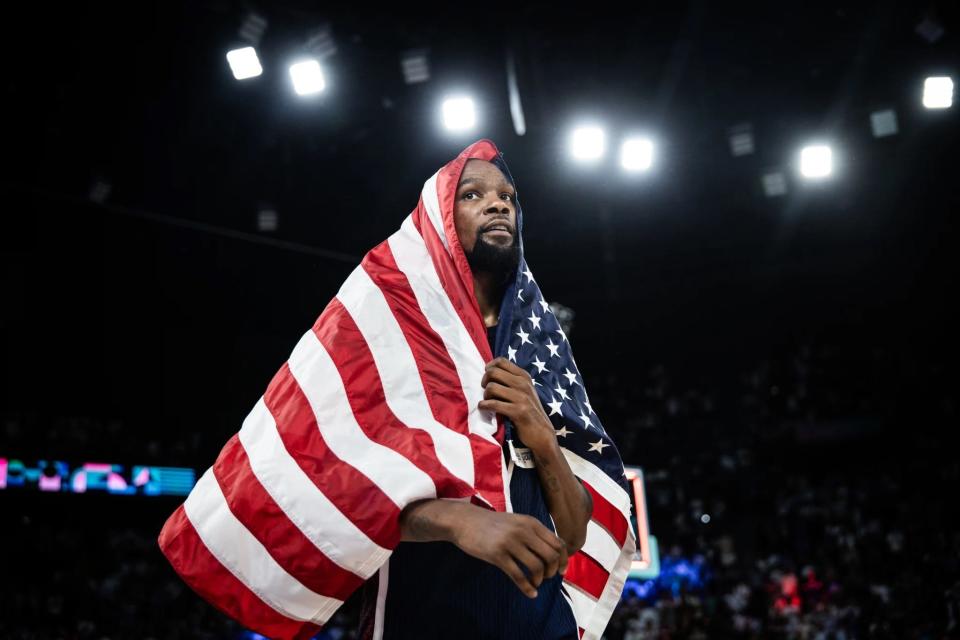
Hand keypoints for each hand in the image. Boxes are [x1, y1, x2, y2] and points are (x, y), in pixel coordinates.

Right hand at [451, 506, 568, 597]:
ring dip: (539, 580)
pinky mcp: (497, 555)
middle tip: (546, 577)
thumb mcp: (517, 522)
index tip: (561, 571)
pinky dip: (527, 588)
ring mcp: (510, 542)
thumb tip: (555, 551)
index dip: (563, 560)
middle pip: (551, 556)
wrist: (465, 521)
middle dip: (553, 571)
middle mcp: (524, 531)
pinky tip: (530, 593)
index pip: (557, 543)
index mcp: (531, 523)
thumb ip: (534, 533)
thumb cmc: (492, 524)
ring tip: (535, 583)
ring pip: (536, 567)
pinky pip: (518, 576)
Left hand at [479, 357, 555, 451]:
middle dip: (484, 381)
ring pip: (491, 387)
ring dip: (485, 396)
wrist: (541, 433)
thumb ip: (511, 381)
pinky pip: (494, 404)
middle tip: (485, 392)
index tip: (487, 378)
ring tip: (487, 402)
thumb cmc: (528, 411)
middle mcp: (524, 384)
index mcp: (524, 376)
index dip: (489, 367)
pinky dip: (485, 405)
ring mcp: (522, 397)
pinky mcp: (519, 411)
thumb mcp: (523, 392)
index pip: (501, 361)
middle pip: (493, 372)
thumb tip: (489, 372)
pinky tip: (484, 408)